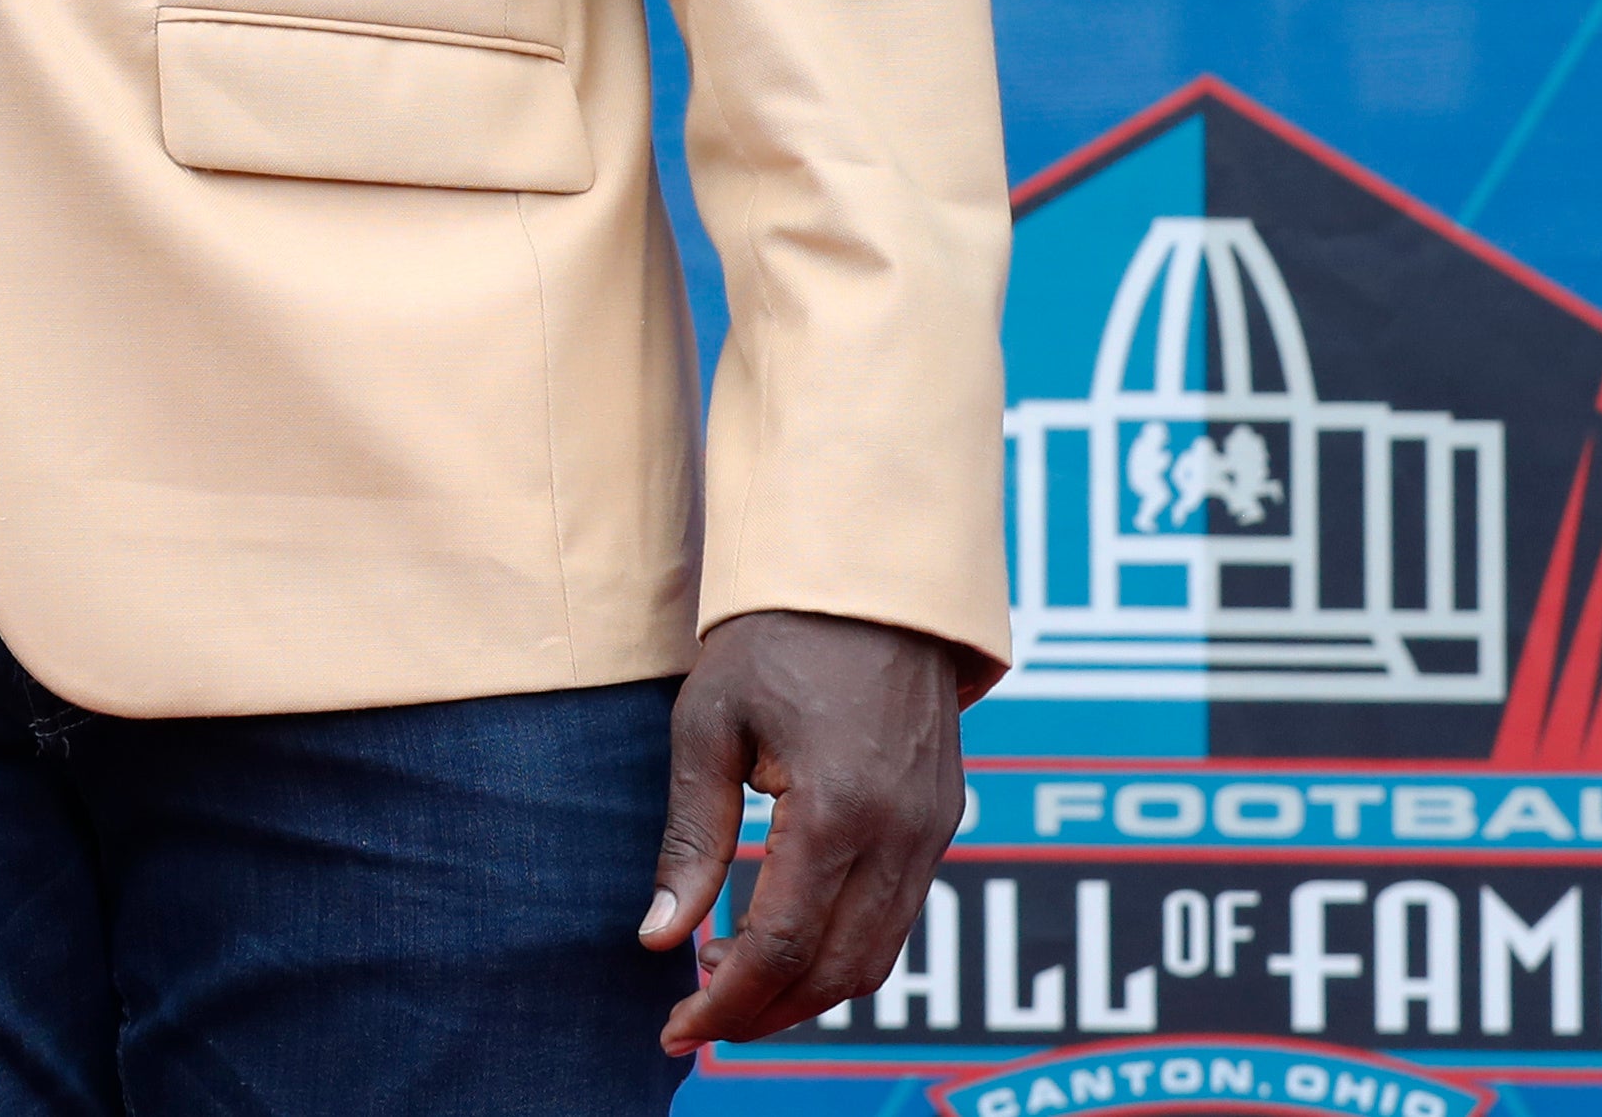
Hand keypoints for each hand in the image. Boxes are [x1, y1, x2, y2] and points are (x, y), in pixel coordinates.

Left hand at [640, 609, 967, 1051]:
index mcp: (838, 809)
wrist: (868, 573)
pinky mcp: (943, 819)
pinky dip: (842, 949)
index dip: (724, 1002)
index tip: (675, 1028)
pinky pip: (898, 915)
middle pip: (837, 971)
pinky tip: (786, 939)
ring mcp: (933, 829)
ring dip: (806, 992)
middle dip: (765, 1013)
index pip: (779, 946)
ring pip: (877, 957)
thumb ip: (690, 838)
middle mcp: (900, 833)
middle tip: (699, 1022)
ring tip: (733, 988)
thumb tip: (659, 939)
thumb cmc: (774, 636)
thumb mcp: (708, 724)